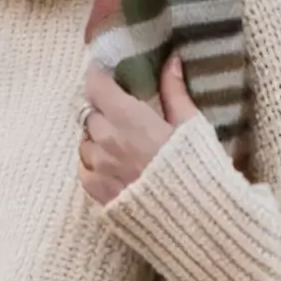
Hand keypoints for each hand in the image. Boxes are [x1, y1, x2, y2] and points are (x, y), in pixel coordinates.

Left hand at [77, 52, 198, 206]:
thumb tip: (171, 60)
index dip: (98, 77)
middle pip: (89, 113)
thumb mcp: (190, 125)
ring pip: (84, 142)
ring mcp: (99, 169)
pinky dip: (92, 163)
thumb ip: (174, 91)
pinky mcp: (98, 194)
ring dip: (95, 137)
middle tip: (116, 111)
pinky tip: (109, 165)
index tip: (105, 74)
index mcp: (128, 118)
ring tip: (115, 140)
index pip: (96, 86)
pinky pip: (84, 170)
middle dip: (100, 108)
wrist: (192, 220)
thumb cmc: (196, 169)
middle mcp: (106, 141)